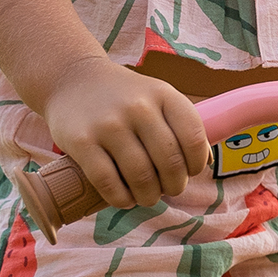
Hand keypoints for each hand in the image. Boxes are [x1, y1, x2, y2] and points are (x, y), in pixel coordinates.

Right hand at [38, 56, 209, 209]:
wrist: (72, 78)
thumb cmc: (124, 96)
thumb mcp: (158, 96)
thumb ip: (181, 124)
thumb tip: (205, 162)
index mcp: (163, 94)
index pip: (194, 138)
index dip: (196, 164)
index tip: (190, 172)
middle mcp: (138, 107)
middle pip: (169, 163)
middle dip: (174, 185)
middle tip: (168, 189)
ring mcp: (108, 124)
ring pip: (141, 177)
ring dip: (149, 196)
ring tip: (147, 196)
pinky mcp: (81, 142)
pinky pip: (108, 182)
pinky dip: (121, 198)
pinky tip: (124, 198)